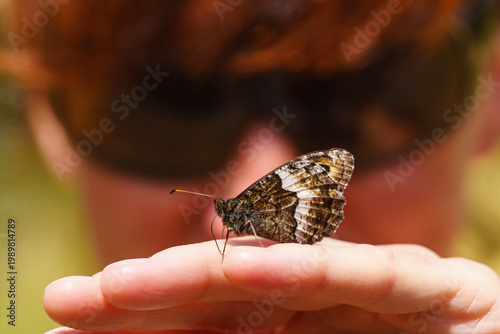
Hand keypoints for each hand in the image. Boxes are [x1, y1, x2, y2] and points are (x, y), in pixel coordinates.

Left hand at [43, 238, 499, 332]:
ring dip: (191, 276)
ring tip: (112, 289)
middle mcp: (318, 298)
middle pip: (216, 287)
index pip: (201, 317)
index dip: (136, 319)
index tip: (70, 323)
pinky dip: (295, 272)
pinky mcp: (423, 285)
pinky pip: (349, 275)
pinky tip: (240, 272)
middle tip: (65, 299)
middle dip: (140, 293)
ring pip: (269, 272)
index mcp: (291, 324)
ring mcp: (364, 284)